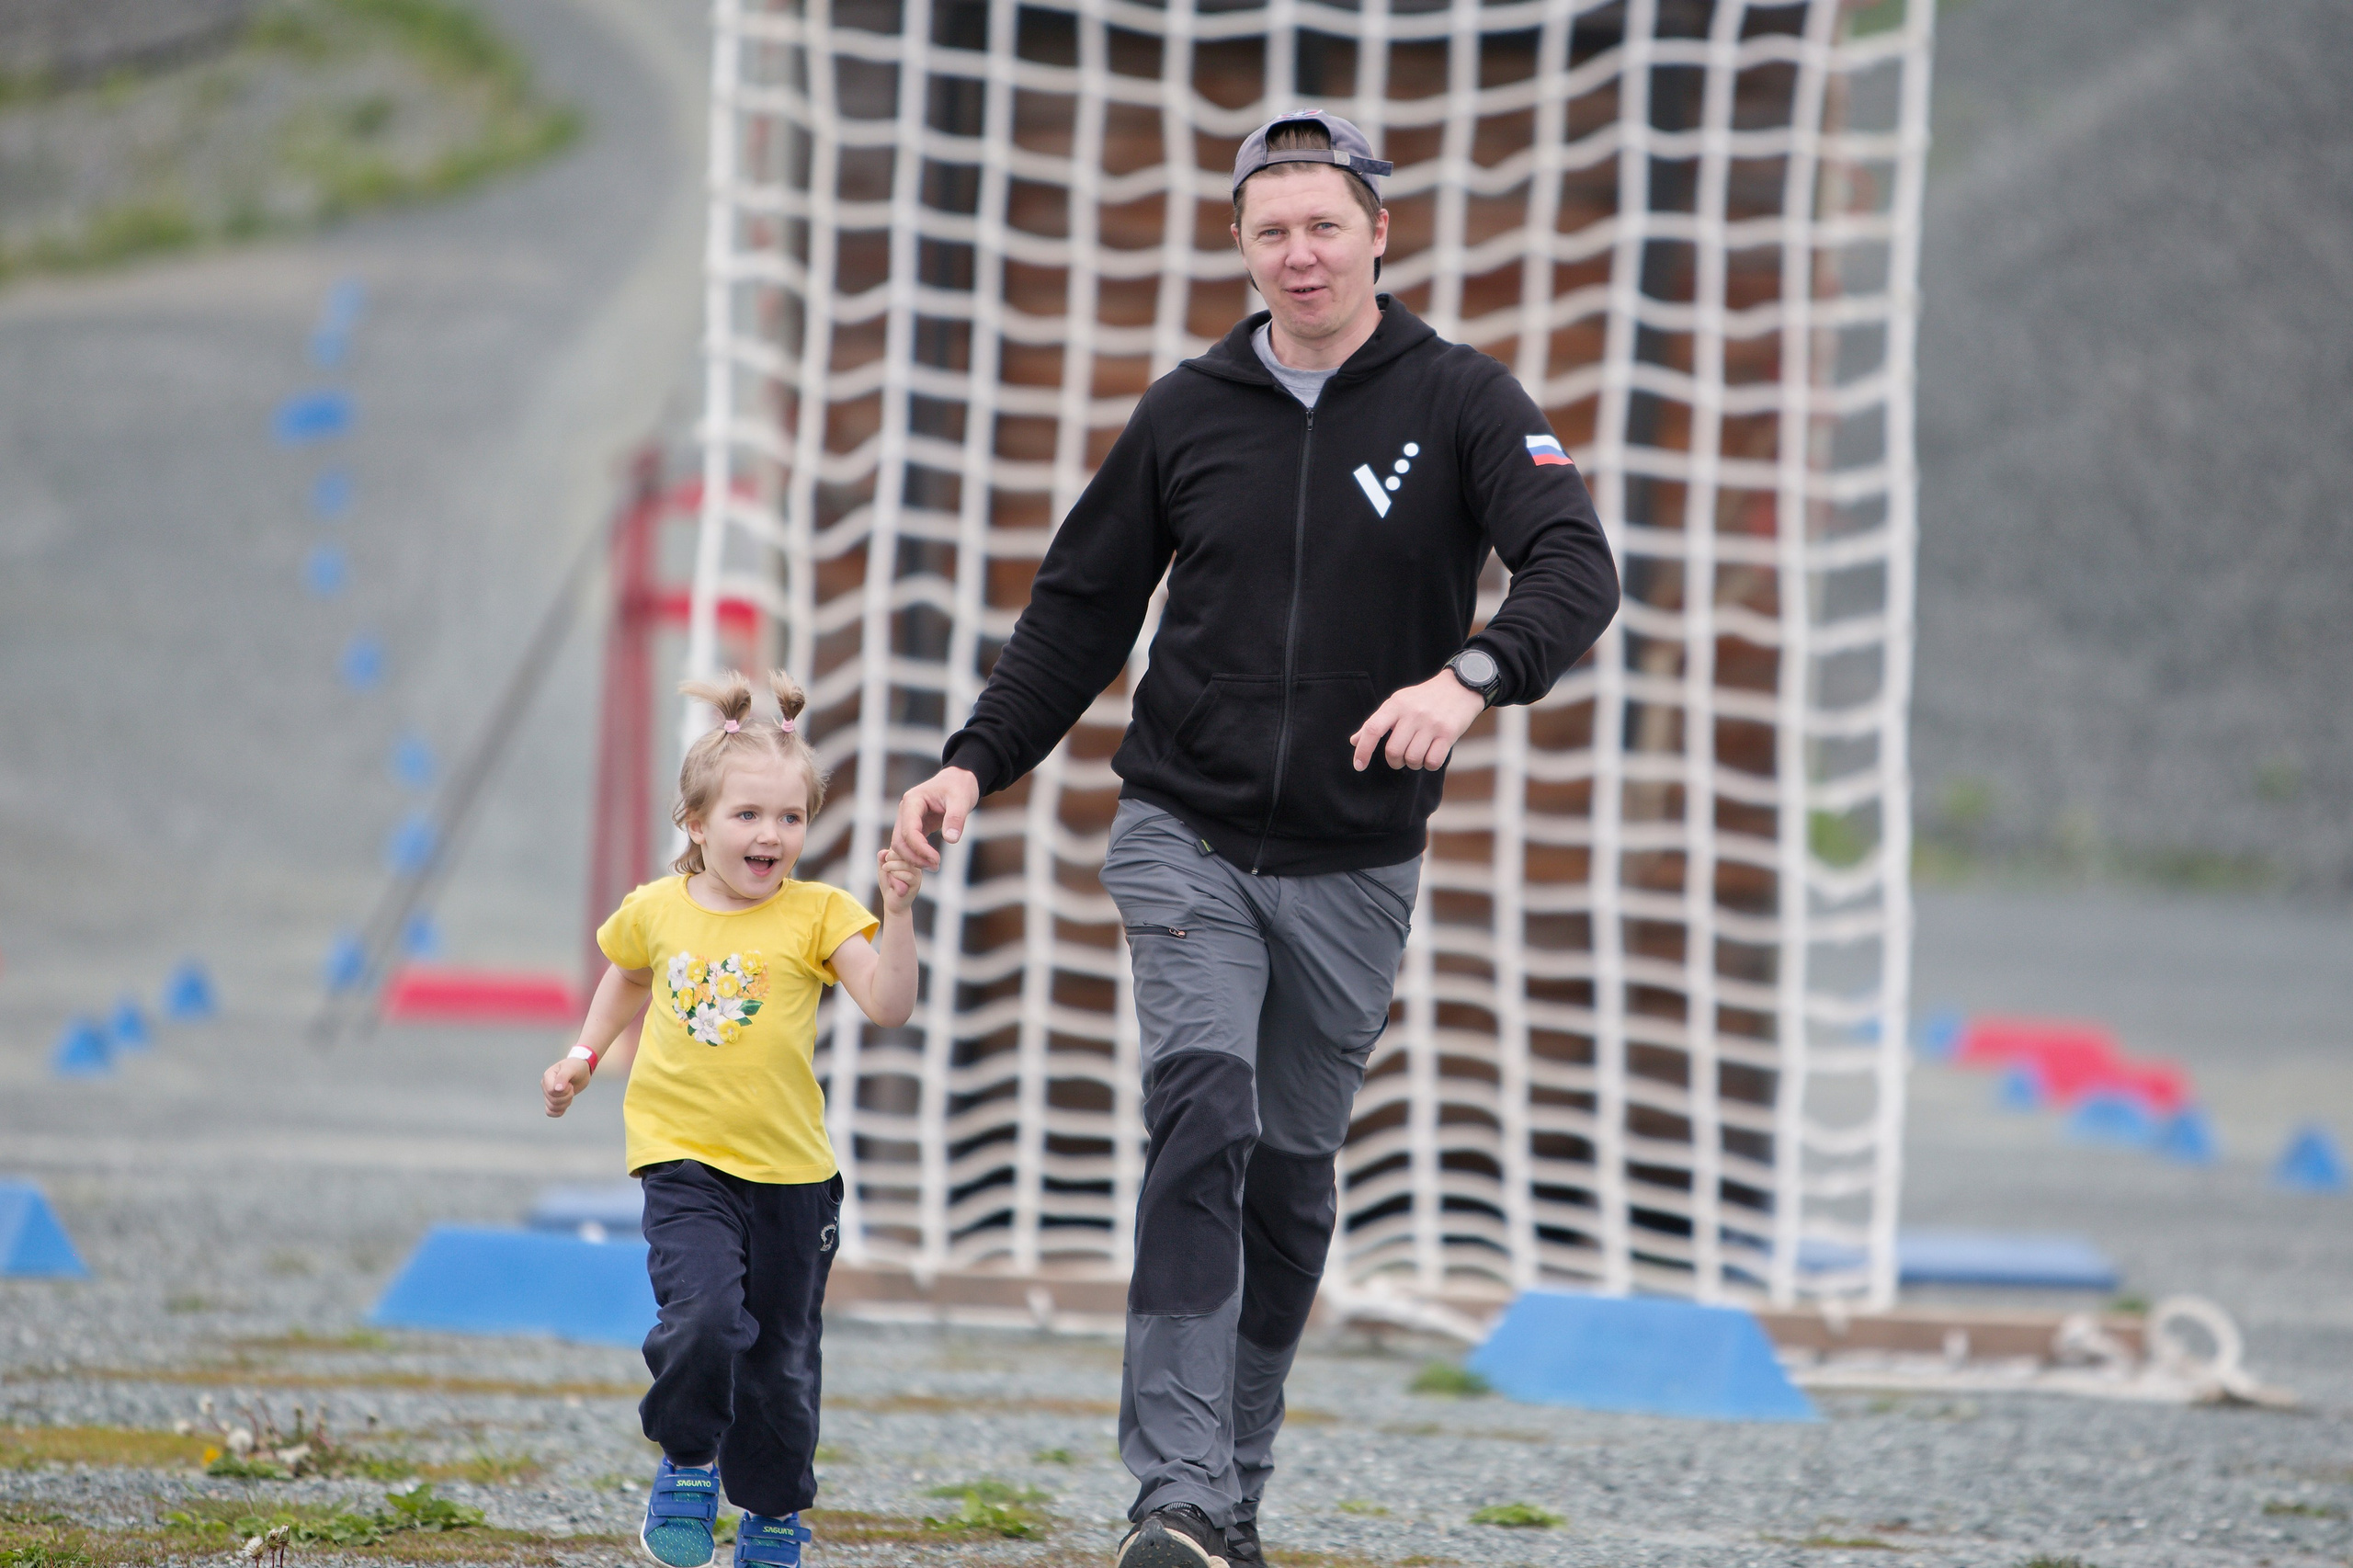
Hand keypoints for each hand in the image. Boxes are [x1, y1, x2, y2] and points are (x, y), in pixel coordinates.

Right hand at [542, 1056, 590, 1116]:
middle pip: (553, 1101)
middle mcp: (546, 1086)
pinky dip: (559, 1111)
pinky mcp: (553, 1101)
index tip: (570, 1084)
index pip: (551, 1092)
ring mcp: (548, 1094)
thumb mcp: (571, 1068)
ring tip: (570, 1094)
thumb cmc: (576, 1066)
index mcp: (547, 1076)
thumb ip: (563, 1077)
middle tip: (571, 1088)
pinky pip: (550, 1112)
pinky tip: (565, 1105)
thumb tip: (557, 1089)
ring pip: (552, 1107)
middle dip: (567, 1097)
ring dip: (565, 1103)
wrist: (581, 1070)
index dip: (564, 1091)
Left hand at [876, 846, 924, 913]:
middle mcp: (915, 865)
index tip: (885, 859)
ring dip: (893, 867)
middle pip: (906, 854)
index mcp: (909, 859)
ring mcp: (917, 874)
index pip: (904, 848)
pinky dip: (898, 876)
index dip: (892, 851)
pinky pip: (908, 876)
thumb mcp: (883, 870)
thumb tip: (884, 851)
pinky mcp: (917, 884)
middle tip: (885, 867)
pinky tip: (893, 879)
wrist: (893, 904)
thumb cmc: (889, 886)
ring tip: (887, 871)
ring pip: (907, 864)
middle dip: (891, 858)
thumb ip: (882, 859)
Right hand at [891, 766, 980, 870]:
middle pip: (899, 841)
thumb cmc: (959, 786)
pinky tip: (928, 864)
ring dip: (914, 859)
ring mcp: (908, 819)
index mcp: (912, 801)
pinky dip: (915, 856)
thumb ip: (956, 818)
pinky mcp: (915, 826)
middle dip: (914, 857)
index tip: (936, 860)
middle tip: (935, 866)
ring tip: (934, 866)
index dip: (920, 849)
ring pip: (901, 845)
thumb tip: (951, 839)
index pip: (909, 830)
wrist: (959, 780)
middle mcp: (905, 810)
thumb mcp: (962, 799)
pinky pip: (909, 845)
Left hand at [1350, 671, 1487, 771]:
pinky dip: (1429, 764)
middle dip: (1394, 761)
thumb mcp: (1398, 702)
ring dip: (1413, 764)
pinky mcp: (1448, 733)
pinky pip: (1432, 761)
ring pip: (1412, 758)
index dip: (1363, 750)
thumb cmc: (1424, 698)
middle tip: (1400, 758)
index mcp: (1396, 705)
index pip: (1373, 730)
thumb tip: (1355, 741)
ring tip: (1417, 754)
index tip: (1359, 766)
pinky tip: (1430, 755)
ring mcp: (1431, 723)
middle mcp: (1412, 713)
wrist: (1460, 687)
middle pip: (1393, 751)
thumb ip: (1376, 722)